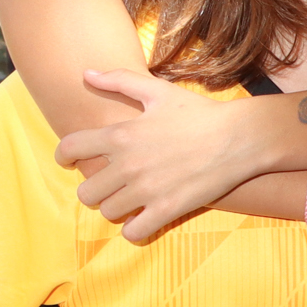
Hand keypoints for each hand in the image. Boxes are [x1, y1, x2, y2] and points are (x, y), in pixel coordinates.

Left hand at [56, 70, 253, 241]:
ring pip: (108, 211)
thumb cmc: (201, 113)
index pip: (70, 148)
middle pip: (85, 191)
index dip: (64, 156)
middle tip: (111, 184)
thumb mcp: (159, 91)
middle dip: (95, 188)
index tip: (70, 160)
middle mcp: (128, 165)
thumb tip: (86, 74)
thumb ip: (119, 81)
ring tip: (130, 200)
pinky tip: (145, 218)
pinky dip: (134, 229)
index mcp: (121, 134)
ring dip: (116, 207)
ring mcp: (147, 190)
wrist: (242, 137)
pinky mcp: (167, 209)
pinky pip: (133, 232)